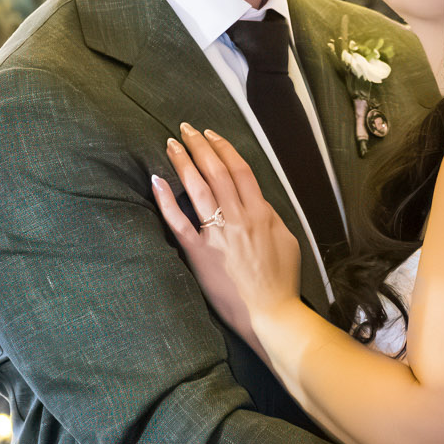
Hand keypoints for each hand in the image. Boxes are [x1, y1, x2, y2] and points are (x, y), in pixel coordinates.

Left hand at [152, 124, 302, 326]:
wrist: (271, 314)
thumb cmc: (281, 282)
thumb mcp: (286, 240)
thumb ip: (269, 217)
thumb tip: (256, 202)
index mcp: (261, 213)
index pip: (239, 169)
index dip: (223, 147)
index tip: (210, 134)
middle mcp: (238, 218)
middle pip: (216, 171)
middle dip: (200, 145)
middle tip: (185, 129)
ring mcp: (217, 234)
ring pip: (198, 188)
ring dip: (184, 162)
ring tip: (172, 143)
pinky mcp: (199, 253)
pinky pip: (179, 221)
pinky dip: (166, 199)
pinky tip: (156, 179)